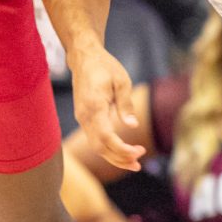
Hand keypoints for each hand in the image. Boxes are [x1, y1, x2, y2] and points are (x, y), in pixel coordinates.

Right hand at [69, 42, 142, 171]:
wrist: (84, 58)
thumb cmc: (104, 66)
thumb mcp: (122, 81)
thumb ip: (125, 104)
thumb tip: (131, 126)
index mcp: (94, 106)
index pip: (106, 136)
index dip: (122, 149)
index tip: (139, 152)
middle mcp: (85, 116)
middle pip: (99, 147)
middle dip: (119, 158)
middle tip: (139, 163)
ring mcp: (82, 118)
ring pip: (96, 146)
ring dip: (114, 157)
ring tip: (134, 163)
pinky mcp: (84, 119)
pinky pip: (95, 139)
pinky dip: (108, 149)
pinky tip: (122, 152)